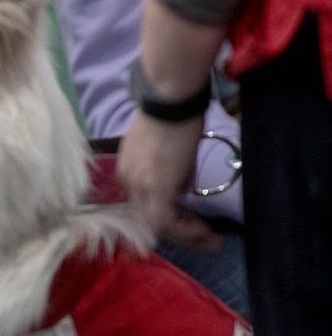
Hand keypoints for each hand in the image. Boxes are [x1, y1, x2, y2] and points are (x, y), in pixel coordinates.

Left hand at [117, 110, 220, 250]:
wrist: (170, 101)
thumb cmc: (174, 118)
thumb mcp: (172, 153)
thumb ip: (174, 175)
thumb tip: (183, 190)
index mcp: (128, 171)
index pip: (144, 205)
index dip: (170, 218)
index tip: (193, 222)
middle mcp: (127, 180)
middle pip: (149, 218)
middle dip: (180, 232)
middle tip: (206, 238)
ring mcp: (138, 185)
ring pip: (157, 224)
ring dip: (186, 236)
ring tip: (212, 240)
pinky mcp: (155, 187)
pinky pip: (166, 220)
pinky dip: (186, 231)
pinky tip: (206, 233)